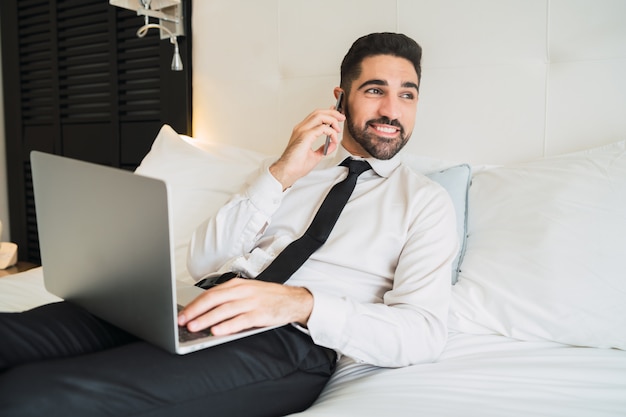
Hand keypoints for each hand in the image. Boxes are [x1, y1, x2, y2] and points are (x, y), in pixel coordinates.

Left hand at [177, 278, 313, 335]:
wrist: (294, 300)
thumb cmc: (267, 297)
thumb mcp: (246, 292)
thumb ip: (227, 299)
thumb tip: (203, 311)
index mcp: (237, 284)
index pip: (210, 293)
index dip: (194, 304)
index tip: (181, 313)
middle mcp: (243, 291)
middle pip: (214, 299)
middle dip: (196, 311)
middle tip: (182, 321)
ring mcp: (252, 302)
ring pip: (225, 310)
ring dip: (207, 319)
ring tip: (194, 327)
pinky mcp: (261, 314)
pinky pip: (241, 320)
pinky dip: (228, 326)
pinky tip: (217, 331)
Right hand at [270, 107, 344, 189]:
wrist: (287, 172)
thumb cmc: (295, 165)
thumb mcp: (315, 155)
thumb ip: (324, 148)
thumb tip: (332, 144)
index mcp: (301, 131)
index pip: (315, 116)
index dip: (327, 113)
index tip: (337, 116)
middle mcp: (301, 128)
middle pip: (318, 113)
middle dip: (332, 113)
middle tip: (341, 117)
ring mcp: (302, 131)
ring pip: (319, 115)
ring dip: (332, 119)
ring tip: (338, 128)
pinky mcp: (305, 136)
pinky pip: (322, 128)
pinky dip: (331, 132)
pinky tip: (333, 139)